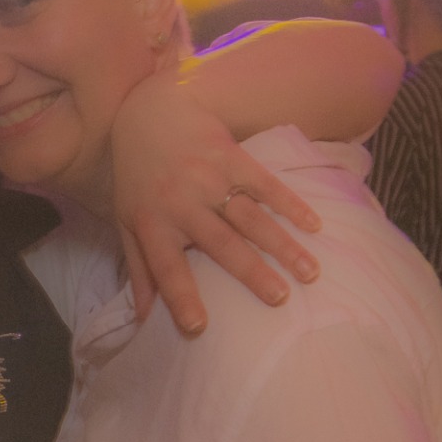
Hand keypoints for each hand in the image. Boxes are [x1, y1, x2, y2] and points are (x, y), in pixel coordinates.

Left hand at [112, 72, 321, 334]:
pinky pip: (265, 183)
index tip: (198, 327)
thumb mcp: (128, 222)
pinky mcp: (232, 156)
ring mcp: (209, 178)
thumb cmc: (138, 178)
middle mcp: (182, 203)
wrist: (150, 113)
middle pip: (221, 244)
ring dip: (282, 244)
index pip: (167, 268)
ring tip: (309, 272)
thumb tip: (141, 320)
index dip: (180, 297)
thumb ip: (140, 269)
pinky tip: (314, 224)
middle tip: (279, 300)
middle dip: (251, 272)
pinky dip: (291, 204)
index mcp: (152, 223)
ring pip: (251, 217)